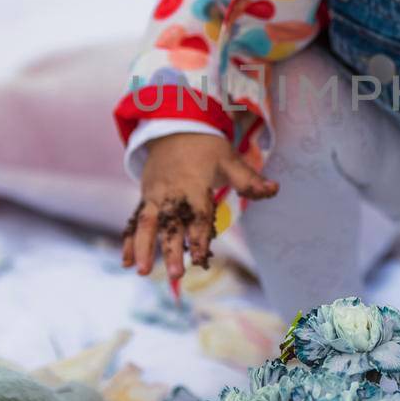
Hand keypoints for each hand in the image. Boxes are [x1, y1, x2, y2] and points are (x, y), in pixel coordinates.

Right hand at [122, 133, 277, 285]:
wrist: (173, 126)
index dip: (200, 237)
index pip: (198, 215)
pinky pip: (136, 221)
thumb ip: (249, 179)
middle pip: (171, 224)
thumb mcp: (229, 158)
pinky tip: (125, 261)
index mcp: (194, 184)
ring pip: (147, 224)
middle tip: (176, 274)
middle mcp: (171, 193)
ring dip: (143, 248)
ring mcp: (155, 196)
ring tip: (140, 271)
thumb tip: (274, 189)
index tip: (201, 258)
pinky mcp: (145, 197)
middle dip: (171, 249)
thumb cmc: (206, 146)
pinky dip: (129, 240)